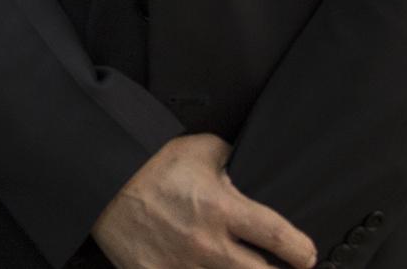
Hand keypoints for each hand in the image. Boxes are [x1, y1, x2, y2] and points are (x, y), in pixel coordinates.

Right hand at [91, 134, 316, 268]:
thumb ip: (233, 160)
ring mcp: (181, 265)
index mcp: (222, 208)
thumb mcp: (200, 149)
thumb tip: (250, 168)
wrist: (101, 177)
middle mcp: (208, 243)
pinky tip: (198, 268)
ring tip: (235, 265)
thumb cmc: (149, 163)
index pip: (281, 239)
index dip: (303, 252)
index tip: (305, 255)